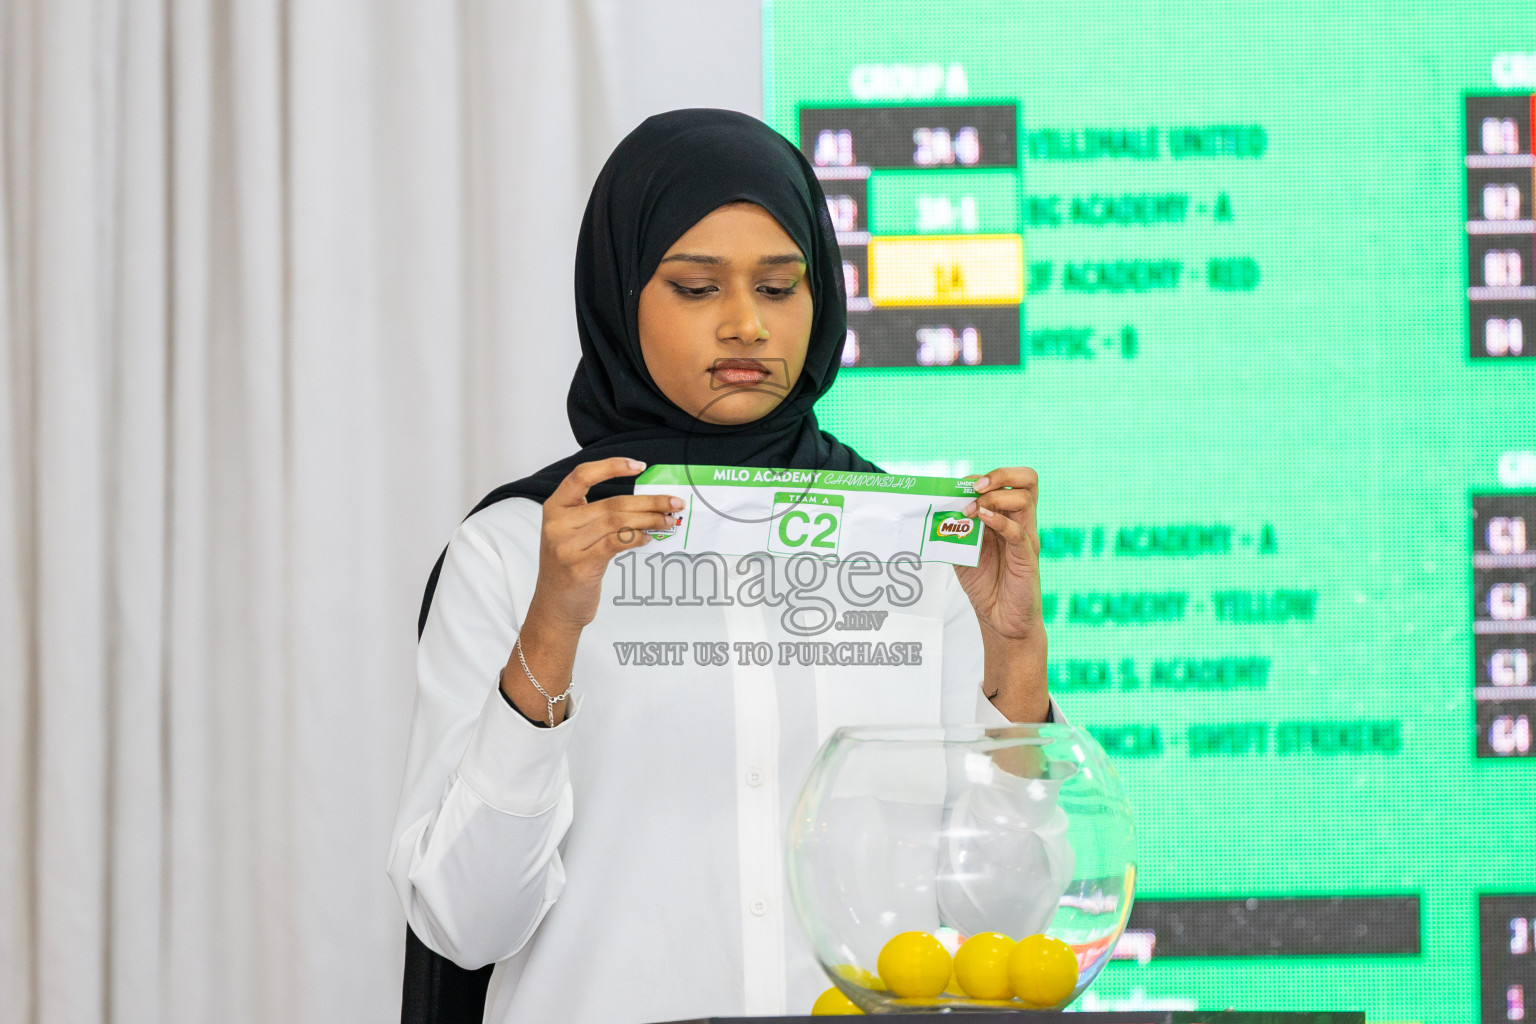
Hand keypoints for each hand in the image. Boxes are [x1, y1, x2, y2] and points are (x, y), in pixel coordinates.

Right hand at [530, 457, 683, 631]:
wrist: (555, 607)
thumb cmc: (570, 568)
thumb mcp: (574, 535)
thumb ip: (597, 517)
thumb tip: (645, 504)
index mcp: (555, 508)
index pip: (582, 476)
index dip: (612, 467)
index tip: (640, 466)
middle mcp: (557, 523)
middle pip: (612, 503)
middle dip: (649, 502)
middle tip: (674, 503)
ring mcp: (566, 545)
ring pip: (617, 522)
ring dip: (649, 520)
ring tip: (668, 521)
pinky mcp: (579, 566)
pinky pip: (615, 543)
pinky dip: (636, 538)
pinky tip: (648, 538)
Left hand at [953, 467, 1043, 644]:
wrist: (1001, 619)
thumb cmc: (986, 584)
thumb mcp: (962, 550)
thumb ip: (955, 528)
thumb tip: (937, 507)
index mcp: (1009, 516)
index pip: (1009, 480)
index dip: (984, 477)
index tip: (959, 487)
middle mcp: (1022, 522)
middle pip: (1027, 479)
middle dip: (999, 475)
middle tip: (975, 487)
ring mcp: (1027, 538)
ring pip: (1025, 499)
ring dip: (994, 498)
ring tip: (972, 510)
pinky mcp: (1027, 558)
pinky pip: (1019, 532)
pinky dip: (1000, 521)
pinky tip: (983, 520)